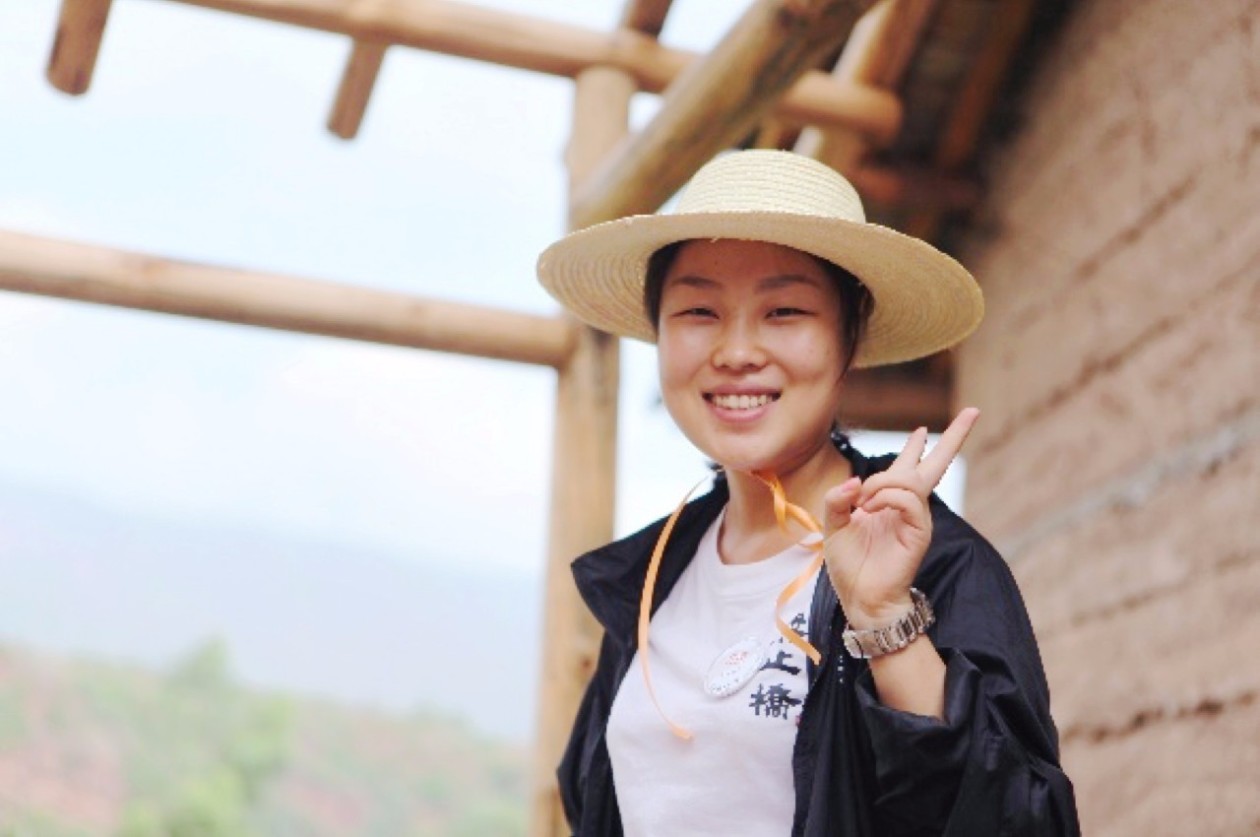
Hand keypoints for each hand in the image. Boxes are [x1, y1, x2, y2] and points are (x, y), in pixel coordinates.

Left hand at [822, 407, 979, 626]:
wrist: (861, 598)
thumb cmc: (849, 565)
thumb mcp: (834, 525)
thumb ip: (838, 499)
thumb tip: (854, 481)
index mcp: (889, 501)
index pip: (910, 466)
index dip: (918, 446)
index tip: (924, 429)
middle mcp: (907, 505)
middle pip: (936, 464)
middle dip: (954, 437)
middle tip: (974, 411)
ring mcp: (916, 517)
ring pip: (909, 479)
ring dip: (881, 483)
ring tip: (862, 502)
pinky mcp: (919, 531)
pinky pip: (908, 499)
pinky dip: (886, 496)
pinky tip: (870, 507)